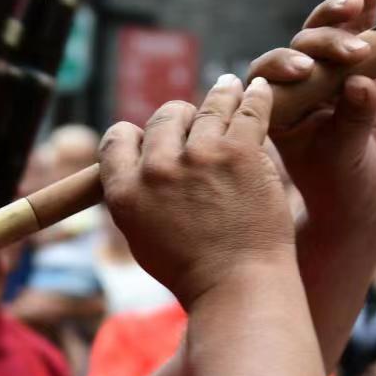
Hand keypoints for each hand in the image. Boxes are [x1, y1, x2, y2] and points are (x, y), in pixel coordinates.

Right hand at [98, 74, 292, 302]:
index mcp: (125, 192)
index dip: (136, 134)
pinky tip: (256, 89)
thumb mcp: (143, 239)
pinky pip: (247, 110)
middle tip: (198, 122)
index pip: (118, 138)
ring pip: (207, 108)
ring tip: (230, 88)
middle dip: (181, 118)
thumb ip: (137, 197)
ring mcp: (199, 158)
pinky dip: (254, 96)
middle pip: (164, 117)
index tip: (156, 139)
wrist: (238, 288)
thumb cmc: (194, 272)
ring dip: (220, 95)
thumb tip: (139, 165)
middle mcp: (157, 170)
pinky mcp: (240, 153)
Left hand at [248, 0, 375, 218]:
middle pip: (299, 49)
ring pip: (325, 34)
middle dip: (323, 44)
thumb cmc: (343, 187)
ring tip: (358, 6)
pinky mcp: (364, 67)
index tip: (305, 72)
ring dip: (339, 17)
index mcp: (276, 110)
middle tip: (352, 56)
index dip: (281, 66)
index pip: (265, 76)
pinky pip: (361, 32)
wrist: (371, 197)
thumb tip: (362, 84)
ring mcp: (330, 74)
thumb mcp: (343, 159)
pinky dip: (365, 8)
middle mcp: (299, 87)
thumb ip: (351, 122)